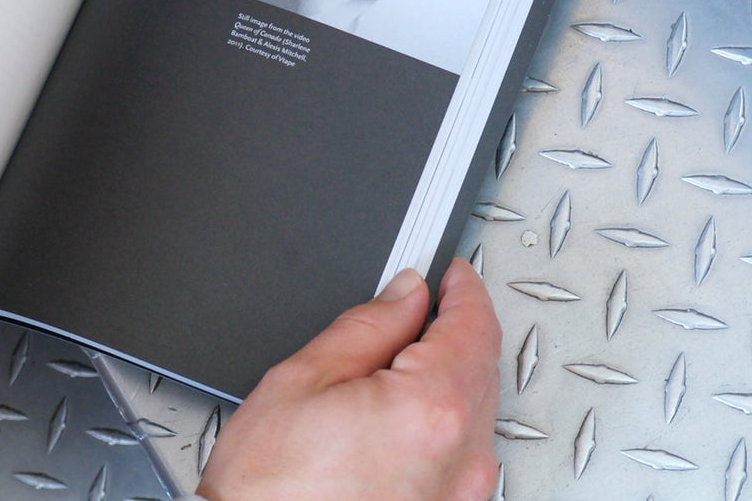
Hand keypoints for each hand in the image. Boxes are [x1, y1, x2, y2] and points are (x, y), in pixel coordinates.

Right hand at [198, 259, 500, 500]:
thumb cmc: (268, 490)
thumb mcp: (304, 379)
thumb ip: (368, 327)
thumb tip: (406, 294)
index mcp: (429, 409)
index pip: (473, 326)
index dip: (463, 288)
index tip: (450, 272)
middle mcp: (463, 458)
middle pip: (482, 365)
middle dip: (453, 329)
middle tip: (413, 307)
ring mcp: (463, 494)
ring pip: (477, 408)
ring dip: (449, 374)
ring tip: (391, 366)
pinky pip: (464, 449)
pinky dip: (442, 418)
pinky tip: (397, 412)